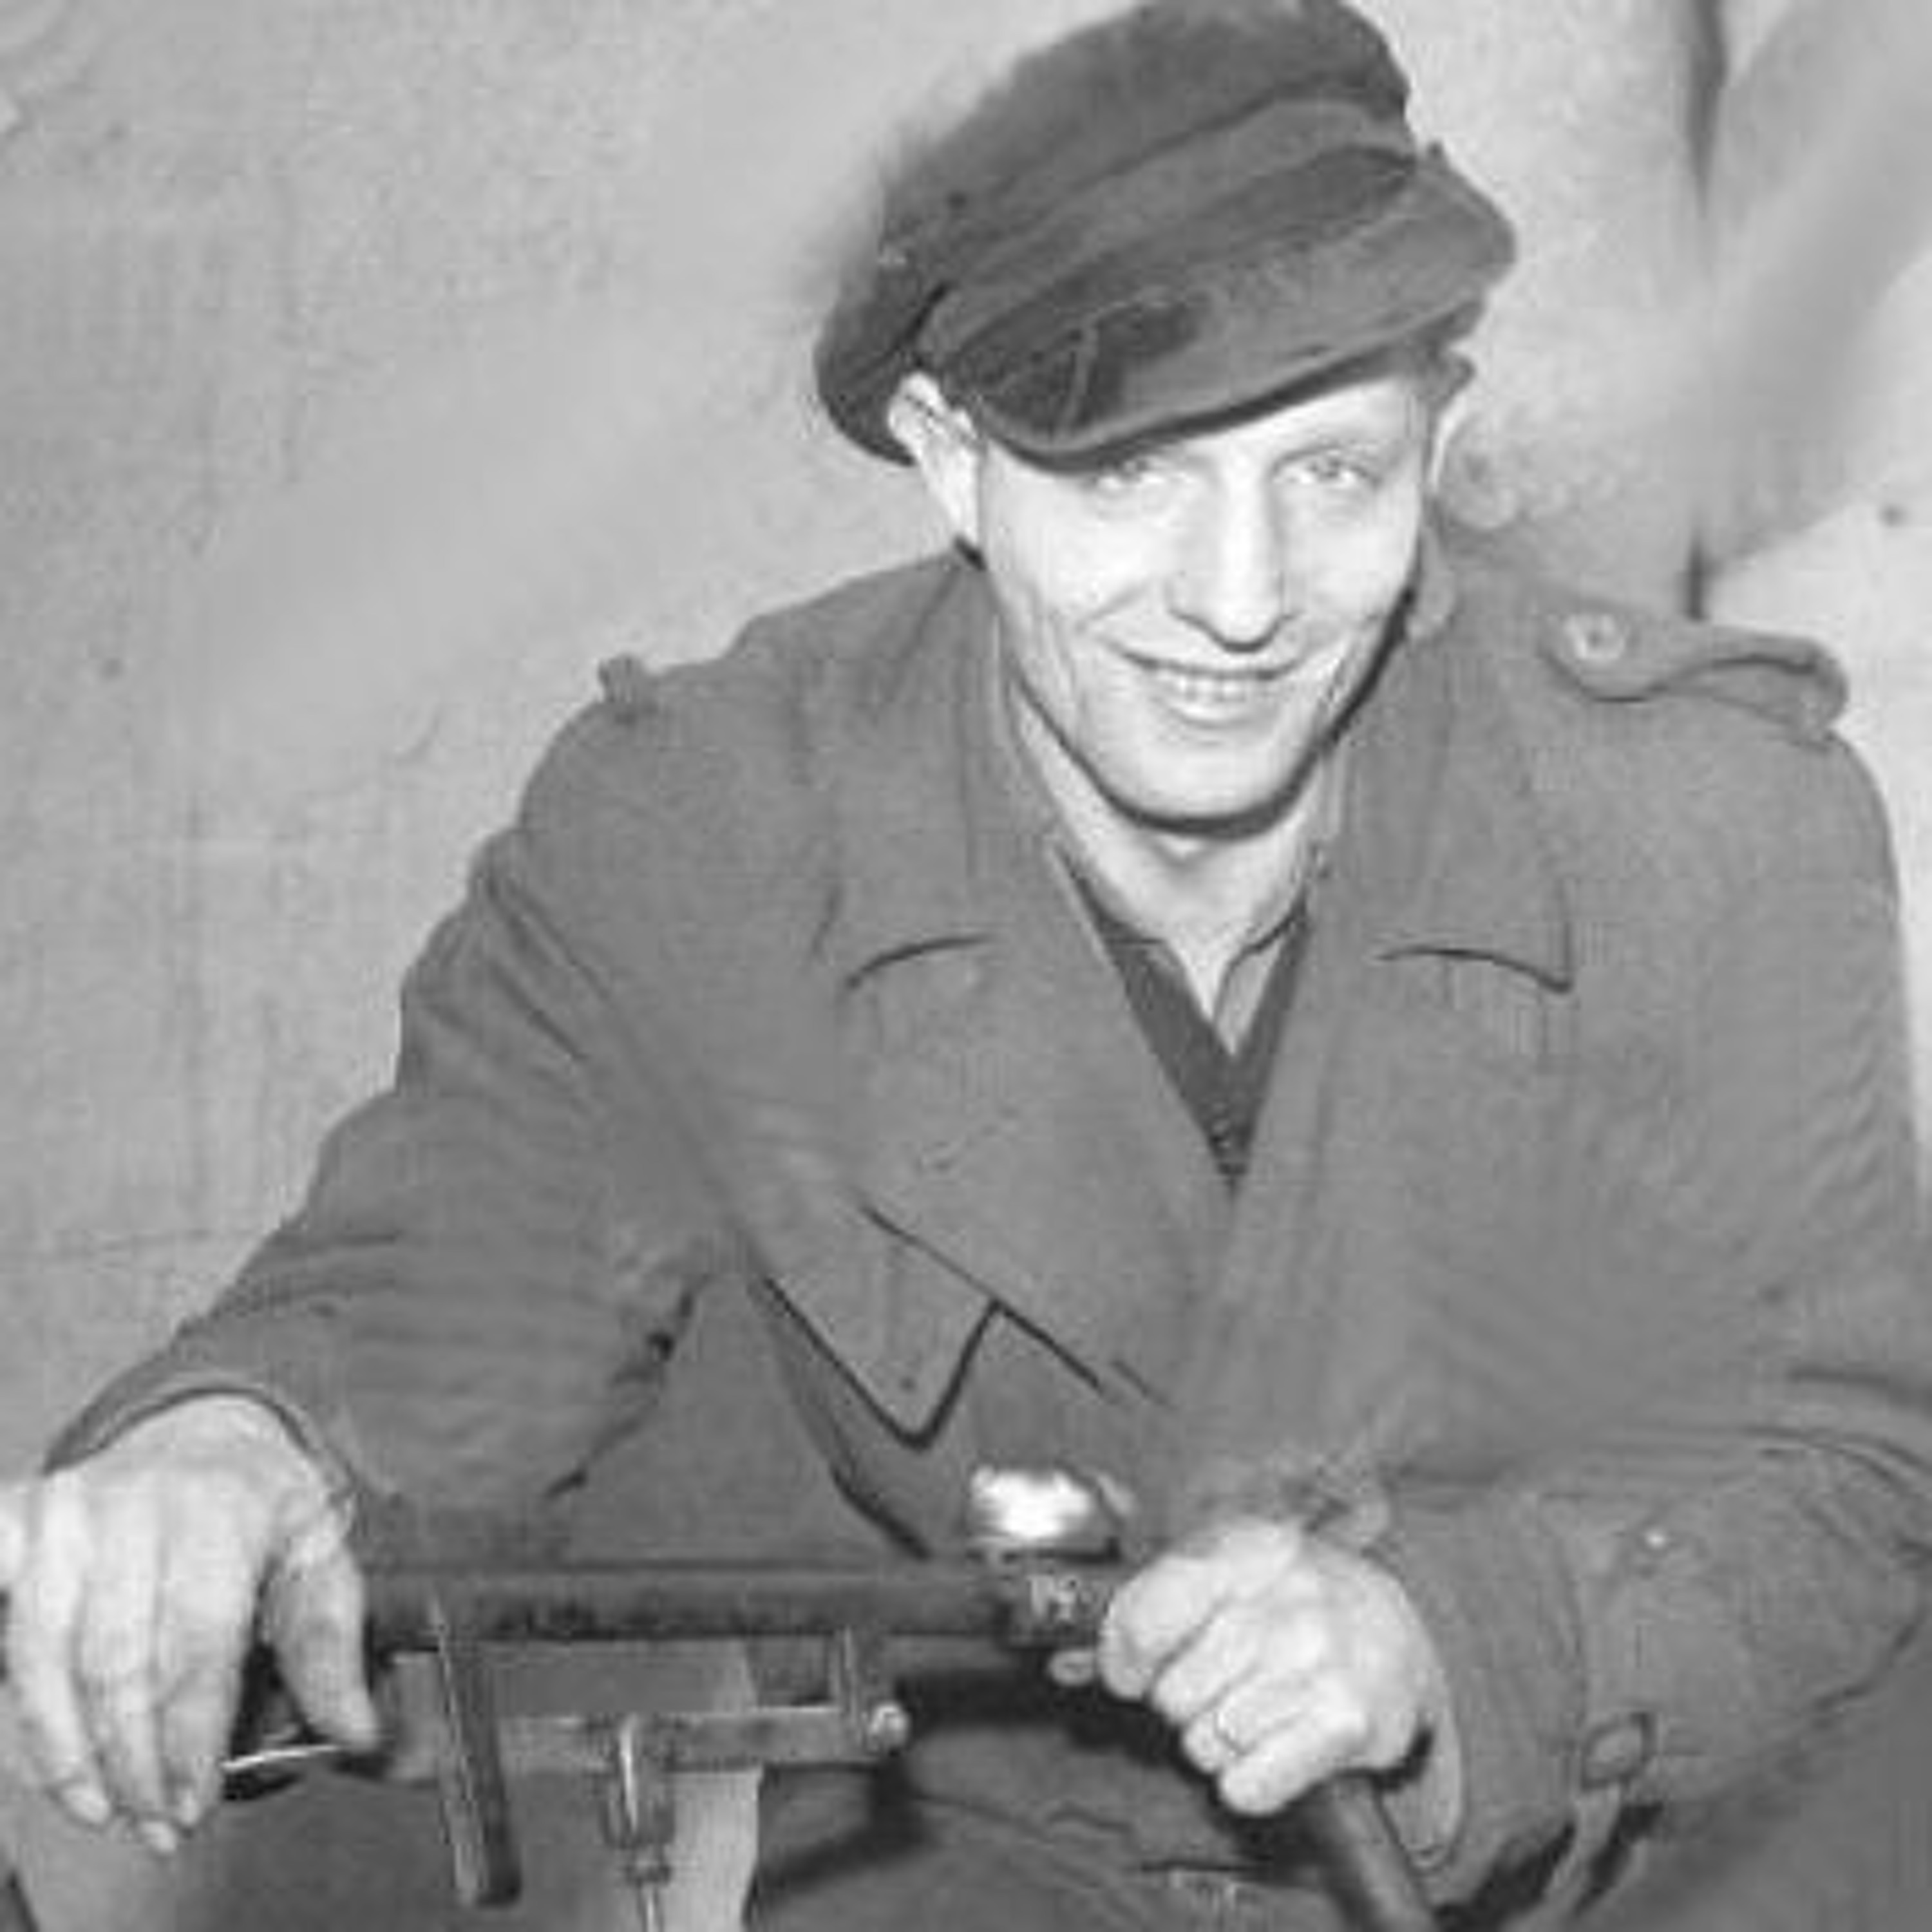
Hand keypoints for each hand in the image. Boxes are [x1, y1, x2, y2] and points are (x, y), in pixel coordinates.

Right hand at [0, 1398, 377, 1853]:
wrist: (202, 1437)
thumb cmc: (262, 1508)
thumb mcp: (320, 1556)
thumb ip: (331, 1648)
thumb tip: (356, 1733)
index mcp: (225, 1509)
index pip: (198, 1644)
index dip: (190, 1738)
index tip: (193, 1805)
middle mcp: (137, 1504)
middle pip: (117, 1661)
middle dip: (132, 1762)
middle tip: (154, 1824)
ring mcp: (67, 1512)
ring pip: (42, 1655)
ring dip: (65, 1750)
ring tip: (100, 1806)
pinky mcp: (19, 1521)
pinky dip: (8, 1683)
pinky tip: (32, 1734)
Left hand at [1080, 1517, 1452, 1818]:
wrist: (1395, 1628)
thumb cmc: (1284, 1601)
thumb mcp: (1217, 1578)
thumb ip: (1137, 1613)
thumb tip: (1059, 1658)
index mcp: (1244, 1547)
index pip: (1145, 1616)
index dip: (1123, 1656)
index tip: (1130, 1670)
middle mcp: (1287, 1596)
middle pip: (1173, 1692)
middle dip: (1181, 1700)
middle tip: (1218, 1683)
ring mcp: (1322, 1658)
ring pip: (1207, 1742)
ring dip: (1219, 1740)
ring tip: (1255, 1706)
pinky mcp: (1351, 1723)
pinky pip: (1248, 1785)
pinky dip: (1251, 1780)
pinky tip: (1276, 1743)